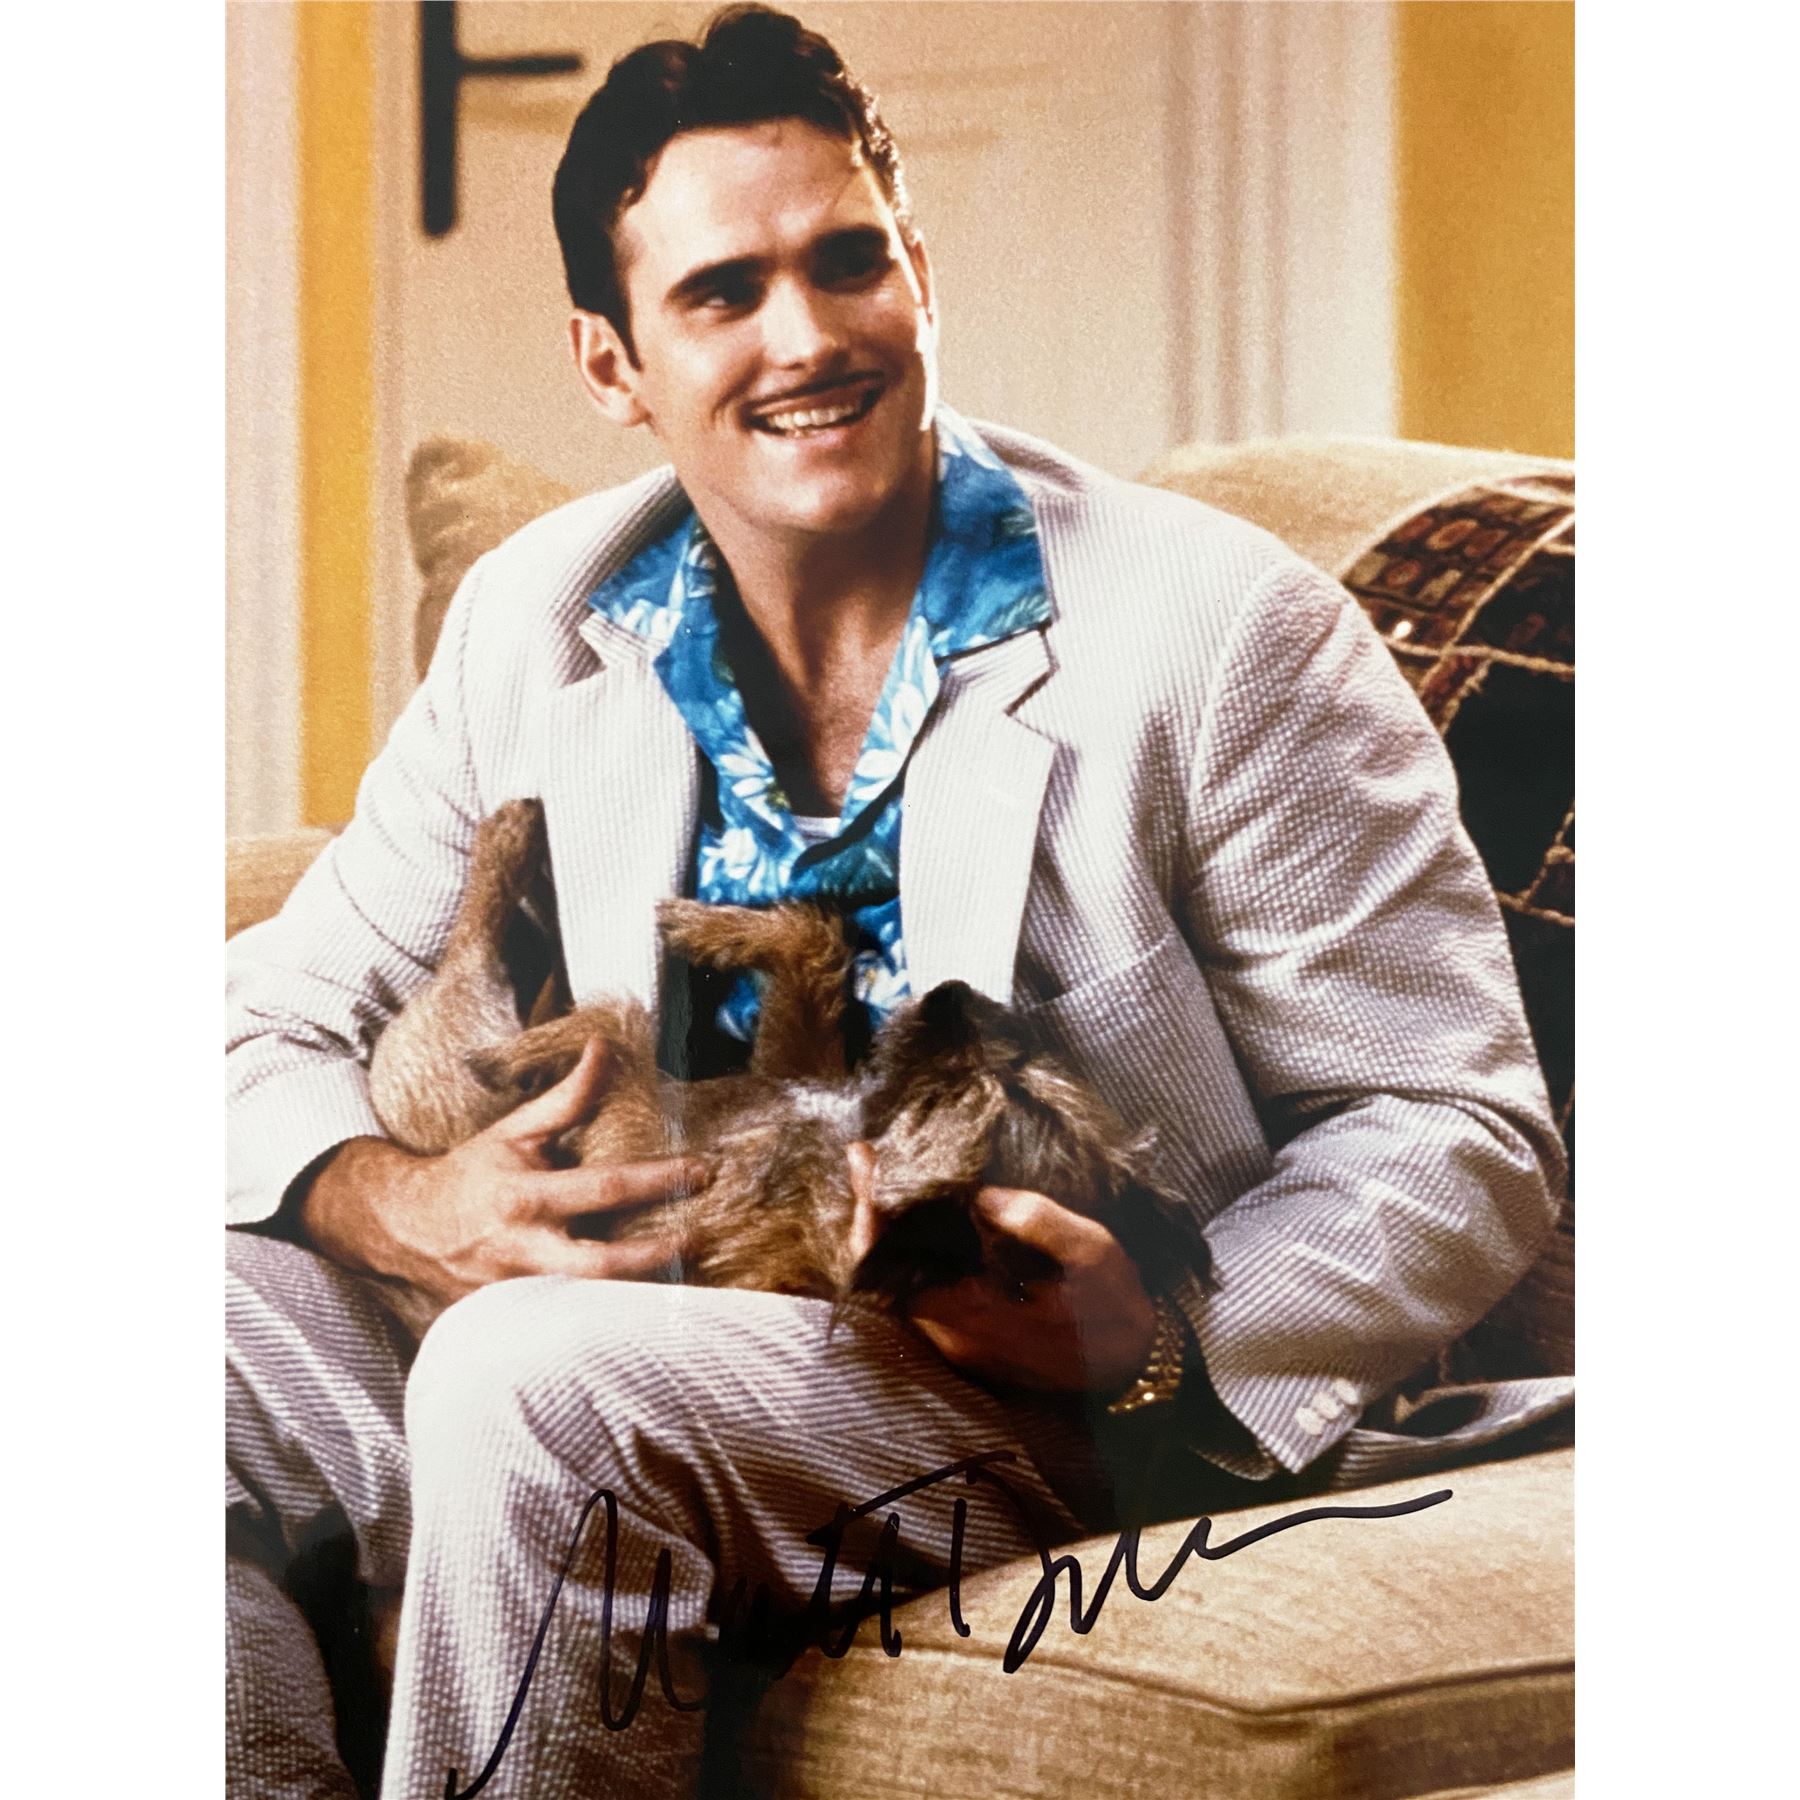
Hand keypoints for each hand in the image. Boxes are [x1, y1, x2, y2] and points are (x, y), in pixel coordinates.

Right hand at [301, 1039, 707, 1326]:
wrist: (406, 1227)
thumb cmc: (472, 1173)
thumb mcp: (516, 1130)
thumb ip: (569, 1096)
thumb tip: (608, 1048)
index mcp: (527, 1196)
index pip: (604, 1187)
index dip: (657, 1180)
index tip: (702, 1170)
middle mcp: (525, 1249)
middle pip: (601, 1265)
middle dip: (658, 1255)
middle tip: (702, 1238)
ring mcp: (519, 1291)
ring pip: (589, 1301)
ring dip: (640, 1292)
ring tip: (689, 1278)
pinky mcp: (514, 1319)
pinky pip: (569, 1319)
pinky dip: (607, 1315)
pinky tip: (644, 1309)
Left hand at [845, 1142, 1157, 1392]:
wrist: (1133, 1366)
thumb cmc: (1114, 1302)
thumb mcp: (1091, 1250)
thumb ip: (1037, 1221)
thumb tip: (980, 1195)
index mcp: (978, 1310)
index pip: (898, 1265)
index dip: (873, 1215)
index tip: (865, 1162)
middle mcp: (957, 1335)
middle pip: (886, 1276)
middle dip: (871, 1216)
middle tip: (867, 1161)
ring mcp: (960, 1345)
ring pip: (901, 1289)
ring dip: (890, 1238)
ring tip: (886, 1182)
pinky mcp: (969, 1347)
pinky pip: (923, 1299)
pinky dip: (913, 1260)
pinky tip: (921, 1224)